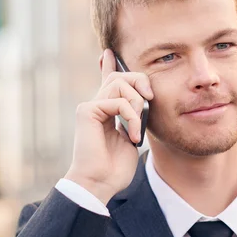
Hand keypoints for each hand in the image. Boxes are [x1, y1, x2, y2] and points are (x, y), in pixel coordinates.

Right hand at [64, 49, 153, 204]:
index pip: (107, 81)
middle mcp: (95, 105)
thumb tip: (143, 103)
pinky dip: (131, 117)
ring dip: (138, 104)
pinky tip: (132, 136)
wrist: (99, 184)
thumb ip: (134, 118)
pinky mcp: (87, 111)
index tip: (108, 52)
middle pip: (120, 76)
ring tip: (138, 128)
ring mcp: (90, 107)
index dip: (109, 65)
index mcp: (105, 111)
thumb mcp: (131, 138)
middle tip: (150, 99)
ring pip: (120, 83)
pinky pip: (118, 101)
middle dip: (140, 81)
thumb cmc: (115, 168)